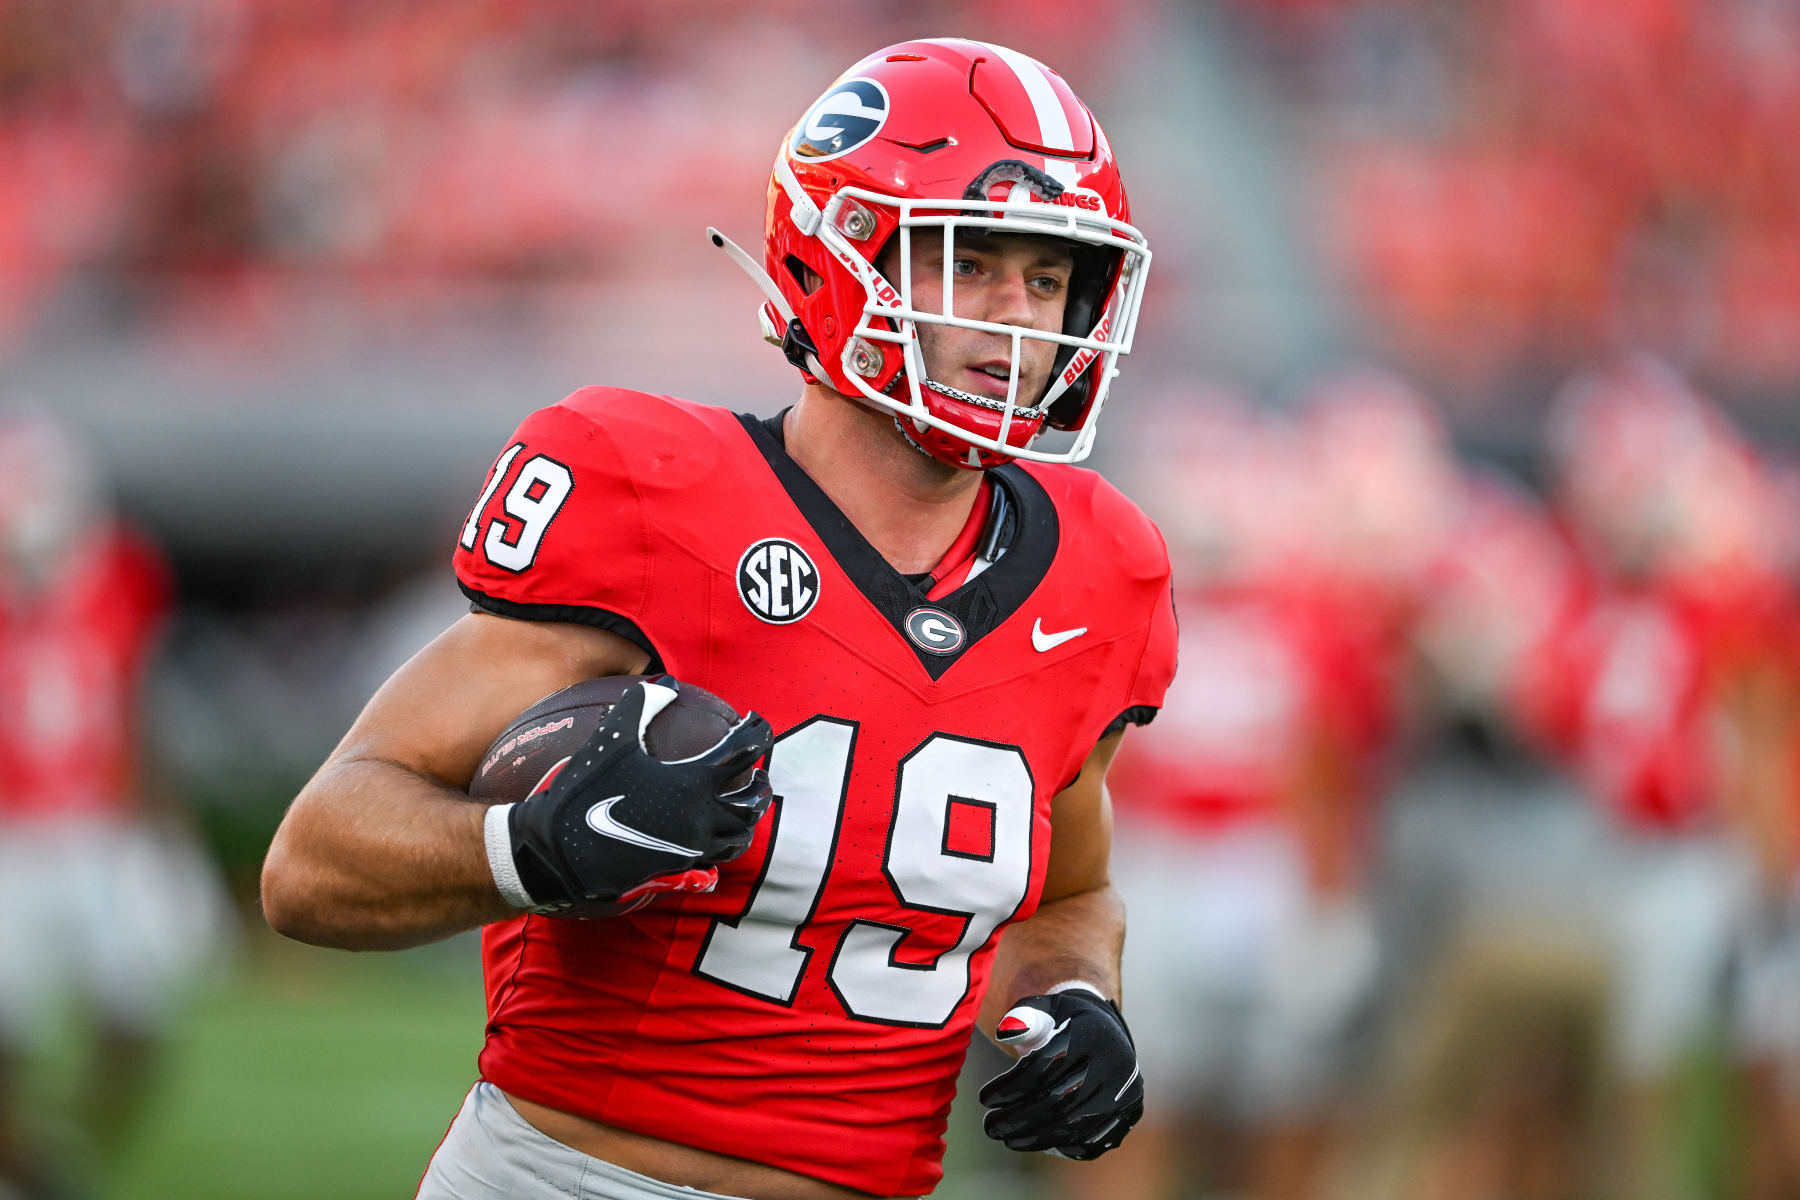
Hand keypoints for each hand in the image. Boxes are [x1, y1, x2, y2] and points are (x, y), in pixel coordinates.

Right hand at [488, 678, 773, 912]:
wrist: (562, 849)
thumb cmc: (587, 791)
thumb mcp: (612, 740)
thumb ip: (641, 705)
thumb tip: (664, 681)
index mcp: (692, 783)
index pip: (743, 752)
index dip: (757, 732)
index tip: (756, 722)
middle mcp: (701, 817)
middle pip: (753, 801)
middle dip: (762, 783)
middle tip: (758, 770)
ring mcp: (692, 846)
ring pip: (740, 836)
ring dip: (748, 817)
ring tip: (743, 803)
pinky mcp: (678, 866)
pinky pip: (716, 857)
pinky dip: (726, 843)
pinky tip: (715, 832)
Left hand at [979, 988, 1142, 1159]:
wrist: (1105, 1031)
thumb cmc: (1063, 1021)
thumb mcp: (1044, 1009)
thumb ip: (1023, 1017)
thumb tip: (1006, 1032)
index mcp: (1090, 1032)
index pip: (1044, 1067)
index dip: (1010, 1086)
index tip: (983, 1099)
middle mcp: (1115, 1063)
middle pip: (1058, 1100)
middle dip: (1017, 1118)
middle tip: (989, 1127)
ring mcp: (1126, 1091)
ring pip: (1074, 1126)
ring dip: (1035, 1138)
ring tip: (1007, 1138)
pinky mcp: (1130, 1113)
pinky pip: (1091, 1139)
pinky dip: (1060, 1145)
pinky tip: (1035, 1142)